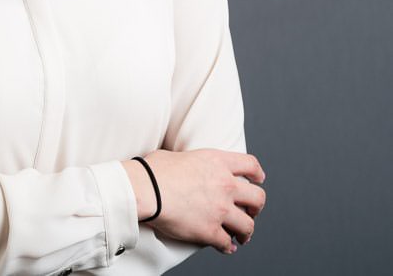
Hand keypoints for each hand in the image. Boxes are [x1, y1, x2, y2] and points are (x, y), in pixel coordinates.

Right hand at [125, 149, 265, 254]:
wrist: (145, 189)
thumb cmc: (154, 171)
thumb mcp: (179, 155)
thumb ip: (193, 163)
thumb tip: (187, 168)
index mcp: (217, 162)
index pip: (250, 164)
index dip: (257, 173)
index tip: (258, 179)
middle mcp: (224, 185)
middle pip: (257, 198)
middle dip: (256, 207)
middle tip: (250, 211)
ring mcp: (220, 209)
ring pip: (248, 225)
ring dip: (245, 231)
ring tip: (241, 235)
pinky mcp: (210, 231)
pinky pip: (227, 243)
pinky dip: (228, 246)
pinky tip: (225, 246)